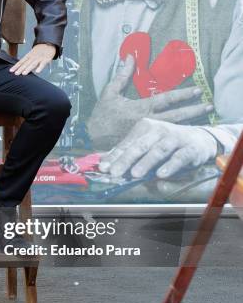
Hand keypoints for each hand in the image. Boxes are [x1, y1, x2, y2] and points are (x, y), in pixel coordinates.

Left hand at [9, 43, 55, 74]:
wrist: (48, 43)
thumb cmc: (40, 50)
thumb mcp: (32, 54)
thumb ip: (27, 61)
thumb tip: (21, 68)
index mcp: (29, 55)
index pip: (21, 61)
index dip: (16, 66)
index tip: (11, 70)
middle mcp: (33, 57)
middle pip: (26, 63)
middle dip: (20, 69)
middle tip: (16, 73)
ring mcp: (39, 58)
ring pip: (33, 64)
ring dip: (28, 69)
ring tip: (24, 73)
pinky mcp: (46, 59)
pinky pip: (42, 64)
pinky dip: (40, 67)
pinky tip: (37, 71)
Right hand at [87, 54, 212, 146]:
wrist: (92, 139)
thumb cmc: (102, 116)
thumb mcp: (110, 93)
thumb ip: (122, 75)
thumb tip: (131, 56)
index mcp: (140, 109)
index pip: (166, 100)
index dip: (182, 95)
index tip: (197, 90)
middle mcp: (148, 122)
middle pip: (176, 117)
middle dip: (193, 111)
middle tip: (209, 105)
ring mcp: (149, 135)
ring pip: (173, 129)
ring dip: (190, 123)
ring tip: (205, 118)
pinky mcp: (147, 144)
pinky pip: (166, 139)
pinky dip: (179, 135)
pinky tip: (189, 132)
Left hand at [98, 118, 217, 178]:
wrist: (200, 139)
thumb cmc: (167, 143)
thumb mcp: (147, 146)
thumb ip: (127, 153)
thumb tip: (103, 162)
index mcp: (145, 127)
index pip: (127, 144)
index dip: (114, 156)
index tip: (103, 168)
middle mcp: (159, 130)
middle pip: (140, 146)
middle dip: (126, 160)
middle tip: (114, 172)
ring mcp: (175, 138)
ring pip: (158, 150)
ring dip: (146, 163)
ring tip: (135, 174)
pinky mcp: (190, 148)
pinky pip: (179, 158)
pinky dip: (170, 166)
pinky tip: (161, 175)